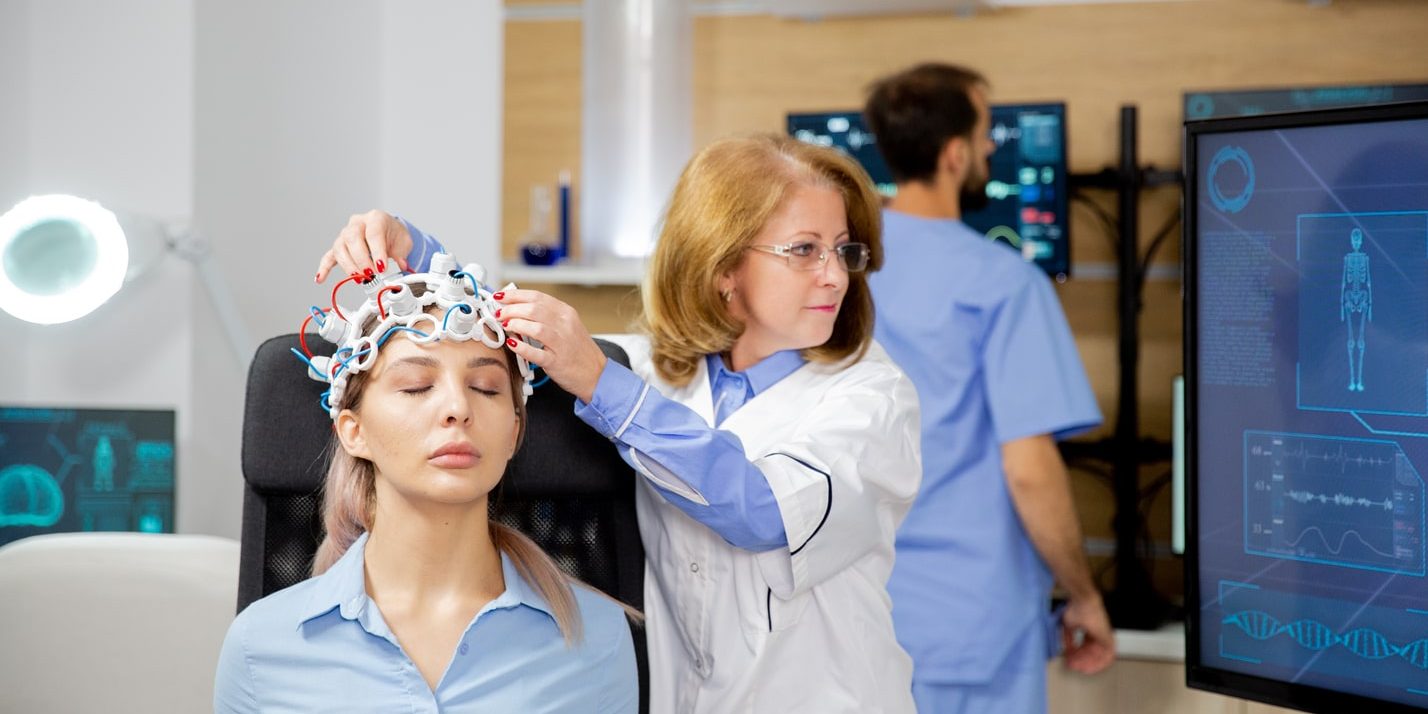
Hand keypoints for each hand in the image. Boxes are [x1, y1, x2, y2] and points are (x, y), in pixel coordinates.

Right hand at [316, 210, 412, 282]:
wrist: (389, 232)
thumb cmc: (394, 235)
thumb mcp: (404, 242)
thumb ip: (401, 254)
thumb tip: (401, 265)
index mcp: (375, 218)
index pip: (373, 234)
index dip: (377, 252)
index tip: (381, 267)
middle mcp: (357, 223)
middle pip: (352, 238)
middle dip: (361, 259)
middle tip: (371, 274)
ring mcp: (345, 234)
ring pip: (339, 247)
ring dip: (348, 265)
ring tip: (359, 278)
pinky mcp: (340, 246)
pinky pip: (328, 256)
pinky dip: (324, 268)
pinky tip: (320, 278)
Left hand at [494, 288, 607, 402]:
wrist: (596, 373)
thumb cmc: (578, 350)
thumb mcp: (566, 325)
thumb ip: (545, 316)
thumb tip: (518, 308)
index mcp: (566, 313)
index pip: (537, 296)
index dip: (515, 295)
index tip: (500, 296)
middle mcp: (565, 325)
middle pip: (533, 309)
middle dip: (510, 309)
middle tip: (499, 313)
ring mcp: (562, 343)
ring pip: (535, 327)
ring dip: (515, 324)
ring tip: (505, 326)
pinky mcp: (557, 362)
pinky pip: (536, 353)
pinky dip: (522, 348)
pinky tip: (512, 344)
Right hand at [1060, 594, 1114, 674]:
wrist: (1083, 601)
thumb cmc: (1076, 608)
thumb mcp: (1068, 626)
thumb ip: (1068, 640)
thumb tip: (1066, 651)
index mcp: (1091, 632)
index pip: (1086, 649)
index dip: (1078, 657)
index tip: (1072, 662)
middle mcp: (1099, 635)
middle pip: (1093, 654)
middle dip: (1083, 662)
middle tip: (1075, 667)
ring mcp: (1104, 637)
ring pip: (1100, 656)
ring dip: (1090, 664)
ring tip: (1081, 668)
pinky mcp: (1107, 638)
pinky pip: (1107, 656)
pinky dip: (1098, 662)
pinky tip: (1091, 666)